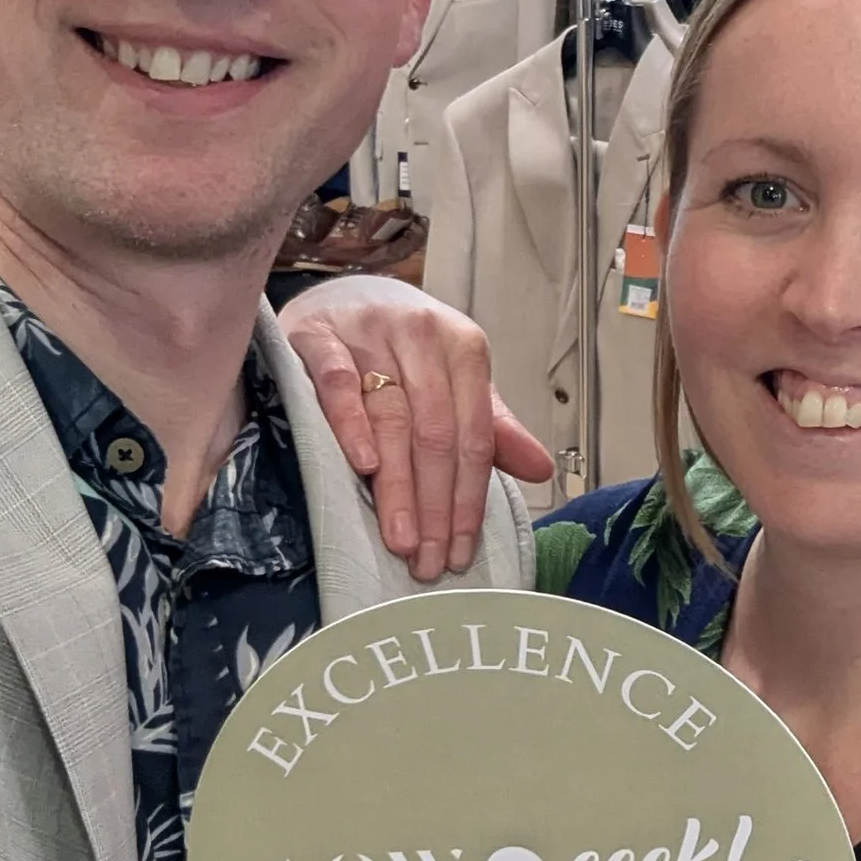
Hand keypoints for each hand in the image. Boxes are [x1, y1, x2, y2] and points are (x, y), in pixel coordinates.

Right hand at [279, 278, 554, 578]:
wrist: (336, 300)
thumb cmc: (401, 352)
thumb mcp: (453, 383)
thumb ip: (492, 427)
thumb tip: (541, 470)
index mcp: (463, 347)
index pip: (474, 435)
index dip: (469, 498)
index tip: (461, 551)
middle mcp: (421, 335)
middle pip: (435, 432)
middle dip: (434, 505)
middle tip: (428, 560)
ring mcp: (370, 332)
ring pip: (392, 417)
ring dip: (398, 486)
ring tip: (400, 538)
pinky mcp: (320, 336)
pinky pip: (339, 383)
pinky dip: (352, 426)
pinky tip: (365, 465)